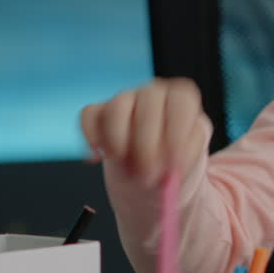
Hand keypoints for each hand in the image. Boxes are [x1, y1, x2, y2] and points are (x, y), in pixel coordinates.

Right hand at [79, 77, 212, 185]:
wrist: (150, 176)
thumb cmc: (170, 166)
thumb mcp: (184, 167)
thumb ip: (179, 166)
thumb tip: (168, 176)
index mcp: (182, 101)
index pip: (181, 102)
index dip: (178, 133)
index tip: (173, 164)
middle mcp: (154, 94)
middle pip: (149, 105)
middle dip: (147, 147)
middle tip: (147, 178)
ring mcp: (124, 99)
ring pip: (117, 109)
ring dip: (118, 143)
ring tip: (126, 171)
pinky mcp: (98, 111)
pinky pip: (89, 115)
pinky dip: (91, 138)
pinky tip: (97, 158)